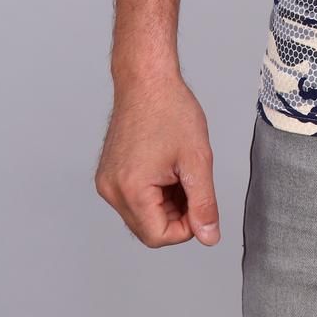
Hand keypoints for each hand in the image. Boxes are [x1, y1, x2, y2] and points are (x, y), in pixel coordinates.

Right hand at [95, 72, 220, 247]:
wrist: (146, 80)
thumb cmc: (170, 109)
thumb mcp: (197, 159)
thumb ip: (203, 203)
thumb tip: (209, 237)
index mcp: (131, 190)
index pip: (159, 237)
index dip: (186, 227)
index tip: (199, 200)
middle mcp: (112, 190)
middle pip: (148, 229)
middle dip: (176, 214)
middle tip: (190, 180)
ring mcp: (107, 182)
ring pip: (141, 215)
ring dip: (165, 203)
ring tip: (177, 169)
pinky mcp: (108, 174)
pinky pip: (133, 199)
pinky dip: (153, 192)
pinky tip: (165, 166)